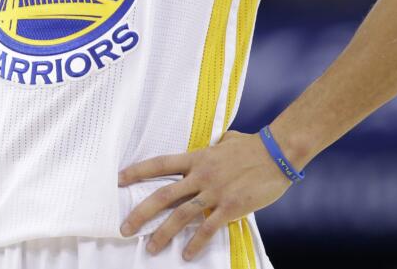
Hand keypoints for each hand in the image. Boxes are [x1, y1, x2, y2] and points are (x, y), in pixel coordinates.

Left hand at [117, 130, 292, 260]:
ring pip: (181, 216)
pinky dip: (196, 243)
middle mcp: (200, 175)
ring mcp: (215, 192)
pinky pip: (208, 228)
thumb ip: (212, 147)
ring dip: (163, 233)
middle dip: (141, 212)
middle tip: (125, 227)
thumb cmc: (253, 146)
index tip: (119, 179)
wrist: (277, 153)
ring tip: (150, 247)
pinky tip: (187, 254)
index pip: (160, 164)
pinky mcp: (231, 207)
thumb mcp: (225, 141)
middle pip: (163, 195)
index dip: (138, 172)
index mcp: (196, 158)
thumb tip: (212, 144)